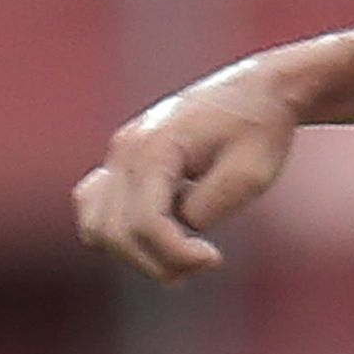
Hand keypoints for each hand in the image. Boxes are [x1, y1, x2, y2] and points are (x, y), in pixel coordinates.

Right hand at [74, 62, 300, 281]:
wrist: (259, 91)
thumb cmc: (260, 129)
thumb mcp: (249, 174)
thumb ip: (206, 208)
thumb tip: (178, 228)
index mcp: (157, 146)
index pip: (145, 222)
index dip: (176, 254)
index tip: (215, 259)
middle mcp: (127, 148)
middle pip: (116, 231)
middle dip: (157, 261)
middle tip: (203, 262)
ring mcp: (120, 154)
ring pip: (96, 227)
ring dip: (134, 253)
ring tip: (178, 260)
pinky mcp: (123, 161)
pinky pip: (94, 208)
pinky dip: (115, 233)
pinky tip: (153, 239)